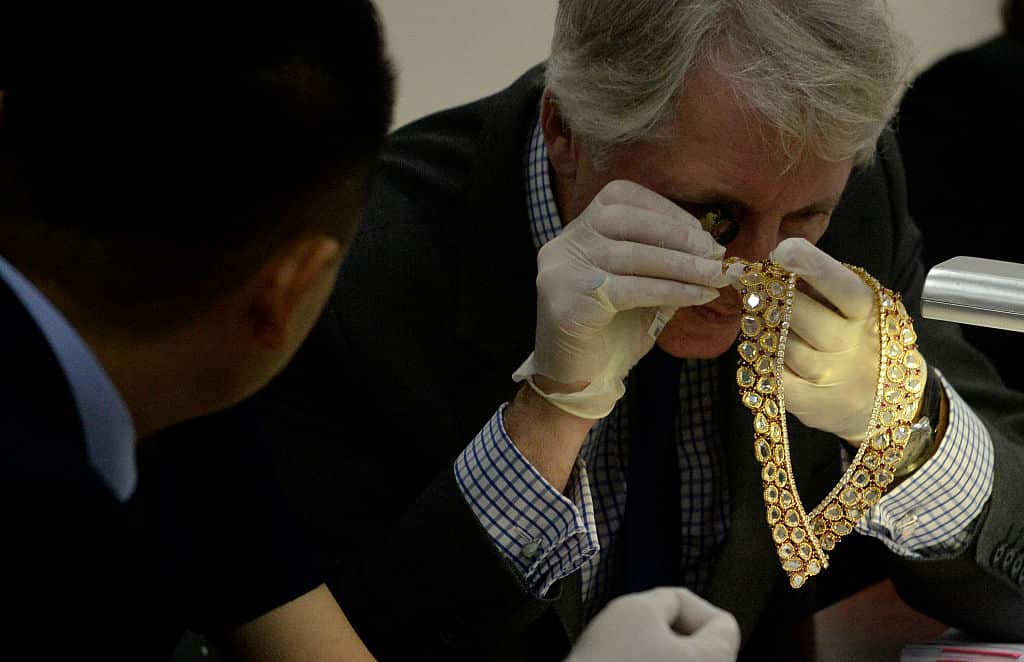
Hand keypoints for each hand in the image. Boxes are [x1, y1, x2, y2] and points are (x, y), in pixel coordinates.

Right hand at [514, 180, 726, 418]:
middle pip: (625, 220)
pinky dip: (670, 290)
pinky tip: (698, 296)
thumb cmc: (614, 332)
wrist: (579, 381)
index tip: (703, 234)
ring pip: (631, 255)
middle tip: (715, 255)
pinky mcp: (566, 301)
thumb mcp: (643, 287)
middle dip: (677, 236)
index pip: (620, 197)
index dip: (665, 211)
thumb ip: (666, 263)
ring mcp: (560, 271)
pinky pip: (629, 288)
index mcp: (578, 230)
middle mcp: (564, 244)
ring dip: (682, 265)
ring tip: (716, 277)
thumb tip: (712, 249)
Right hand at [565, 588, 740, 661]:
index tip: (656, 613)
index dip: (688, 606)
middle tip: (636, 631)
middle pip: (704, 647)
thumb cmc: (608, 661)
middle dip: (672, 630)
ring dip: (657, 653)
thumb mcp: (638, 608)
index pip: (723, 623)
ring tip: (625, 654)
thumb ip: (667, 598)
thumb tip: (672, 610)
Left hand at [770, 238, 925, 442]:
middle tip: (755, 285)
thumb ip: (824, 287)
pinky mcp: (809, 403)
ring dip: (763, 328)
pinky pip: (771, 373)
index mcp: (868, 312)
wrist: (882, 403)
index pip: (840, 286)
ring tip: (762, 319)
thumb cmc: (860, 341)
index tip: (782, 250)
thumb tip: (776, 262)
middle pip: (797, 314)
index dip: (811, 265)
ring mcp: (830, 377)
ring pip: (779, 344)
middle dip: (771, 296)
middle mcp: (852, 344)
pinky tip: (766, 349)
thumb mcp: (855, 310)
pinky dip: (763, 358)